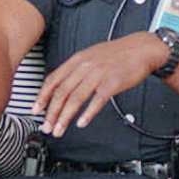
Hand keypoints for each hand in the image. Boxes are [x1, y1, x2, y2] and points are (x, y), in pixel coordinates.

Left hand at [32, 32, 165, 135]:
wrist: (142, 48)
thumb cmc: (118, 54)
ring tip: (59, 129)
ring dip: (65, 117)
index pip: (53, 79)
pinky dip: (88, 113)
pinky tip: (81, 123)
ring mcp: (99, 74)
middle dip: (51, 112)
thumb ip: (76, 70)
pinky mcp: (112, 83)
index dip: (42, 96)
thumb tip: (62, 85)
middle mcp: (85, 66)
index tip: (36, 110)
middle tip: (47, 126)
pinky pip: (97, 100)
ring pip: (76, 98)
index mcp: (78, 60)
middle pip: (62, 92)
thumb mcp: (91, 56)